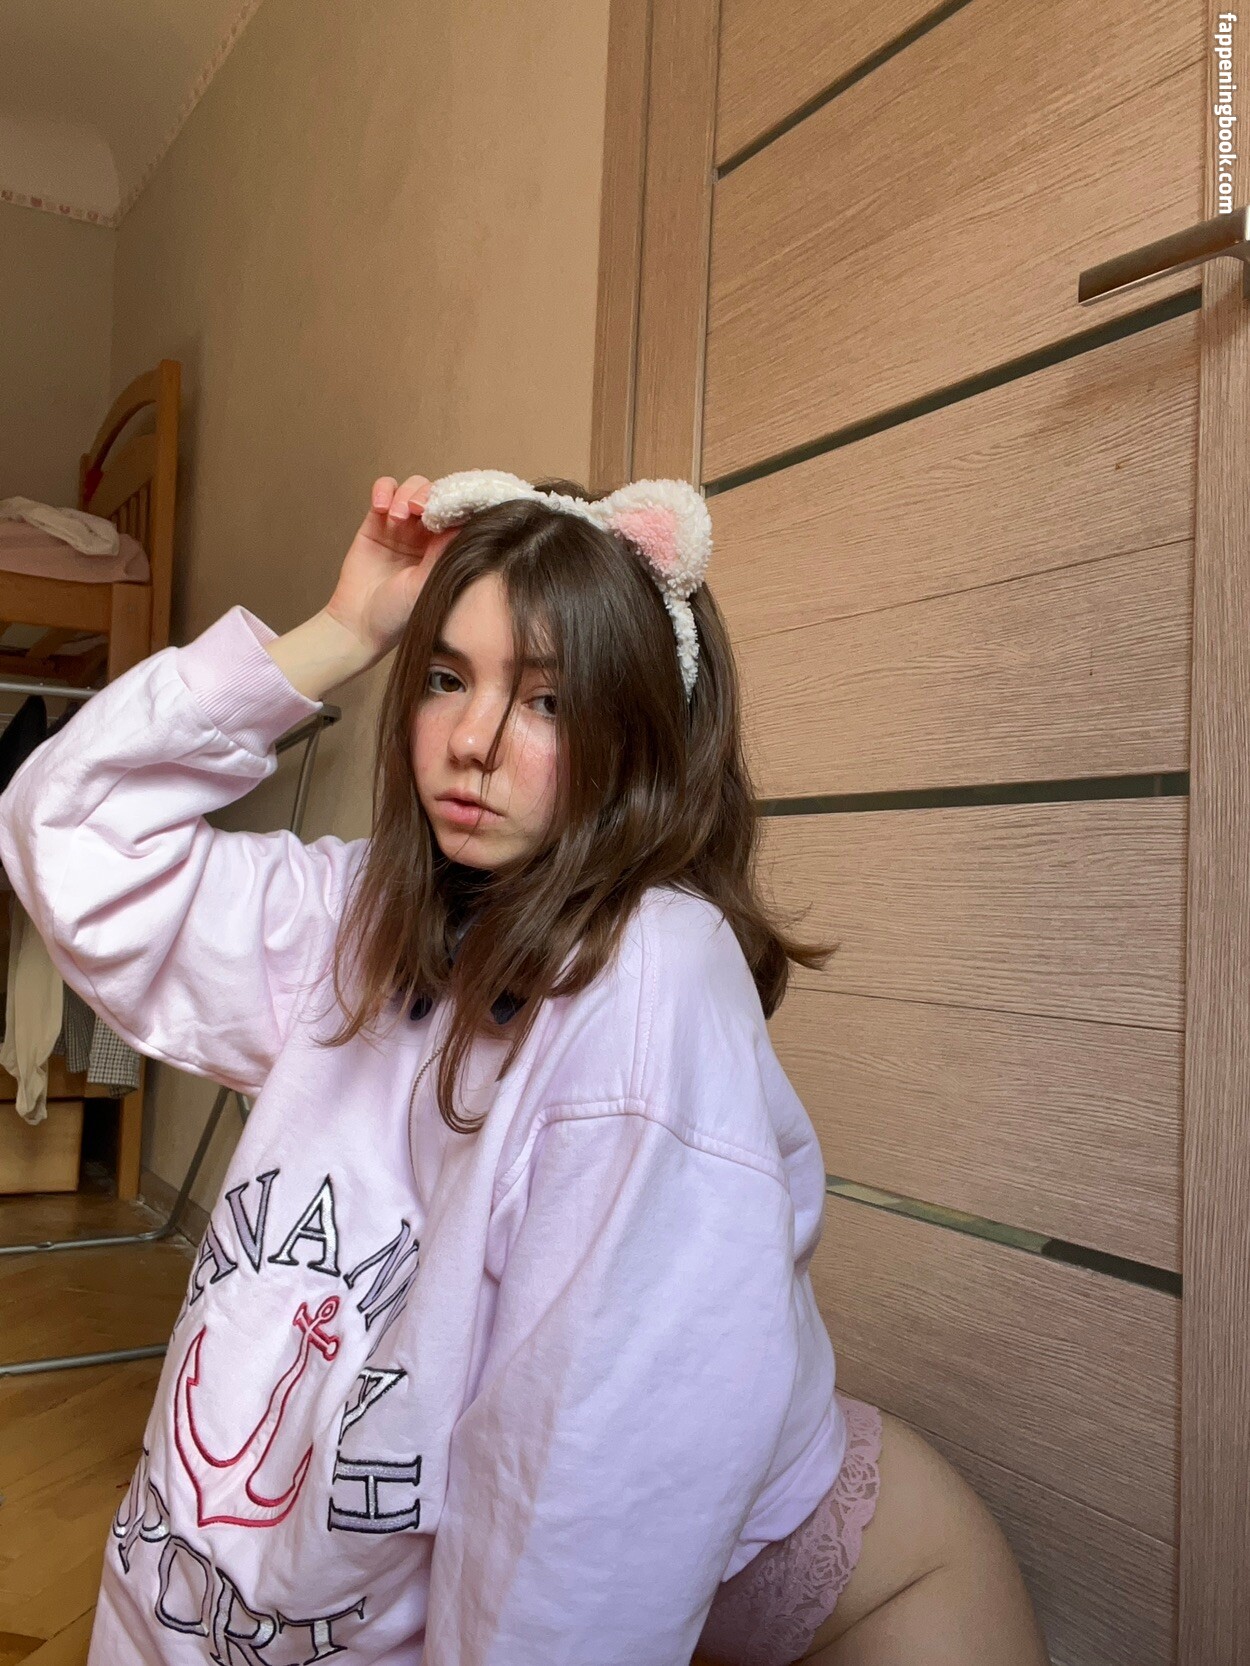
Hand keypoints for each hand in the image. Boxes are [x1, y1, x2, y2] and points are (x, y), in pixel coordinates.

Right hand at [325, 474, 458, 657]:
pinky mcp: (376, 521)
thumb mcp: (425, 585)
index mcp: (445, 549)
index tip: (452, 505)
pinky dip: (384, 490)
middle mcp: (426, 534)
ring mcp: (402, 526)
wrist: (360, 623)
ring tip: (397, 515)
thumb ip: (442, 554)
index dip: (456, 503)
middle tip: (420, 509)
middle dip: (429, 496)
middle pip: (436, 495)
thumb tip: (463, 524)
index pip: (458, 514)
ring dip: (406, 493)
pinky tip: (381, 507)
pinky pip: (384, 490)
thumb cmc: (397, 613)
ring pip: (412, 488)